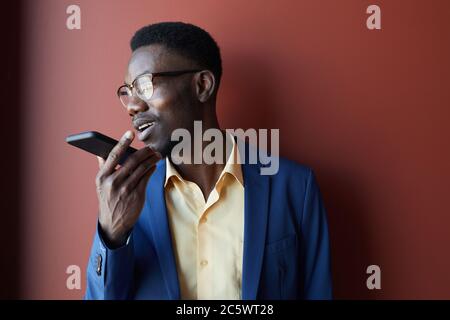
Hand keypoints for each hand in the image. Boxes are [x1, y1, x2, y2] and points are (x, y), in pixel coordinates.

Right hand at [95, 130, 160, 247]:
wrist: (113, 223)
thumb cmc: (108, 200)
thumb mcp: (100, 185)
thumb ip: (103, 168)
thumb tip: (100, 152)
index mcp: (102, 177)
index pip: (113, 156)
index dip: (123, 143)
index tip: (130, 133)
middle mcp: (113, 182)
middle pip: (132, 160)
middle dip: (144, 151)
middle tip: (151, 147)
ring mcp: (125, 189)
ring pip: (142, 168)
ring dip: (151, 159)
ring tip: (156, 154)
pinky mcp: (137, 195)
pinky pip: (146, 177)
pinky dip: (151, 169)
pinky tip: (154, 165)